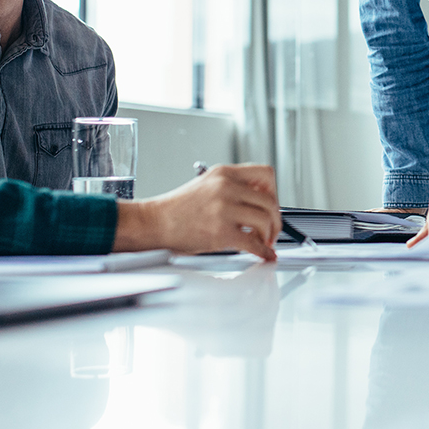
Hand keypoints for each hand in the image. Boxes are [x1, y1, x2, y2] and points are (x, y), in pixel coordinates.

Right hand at [113, 163, 281, 259]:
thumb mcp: (206, 185)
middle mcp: (226, 187)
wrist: (153, 222)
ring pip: (265, 220)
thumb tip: (258, 203)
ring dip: (269, 235)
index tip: (271, 205)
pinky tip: (262, 255)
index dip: (273, 191)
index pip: (265, 174)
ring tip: (263, 242)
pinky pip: (253, 243)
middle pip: (269, 200)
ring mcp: (224, 209)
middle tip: (272, 231)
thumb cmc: (176, 209)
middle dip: (275, 219)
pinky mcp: (221, 232)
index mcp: (224, 173)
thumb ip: (232, 188)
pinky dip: (263, 252)